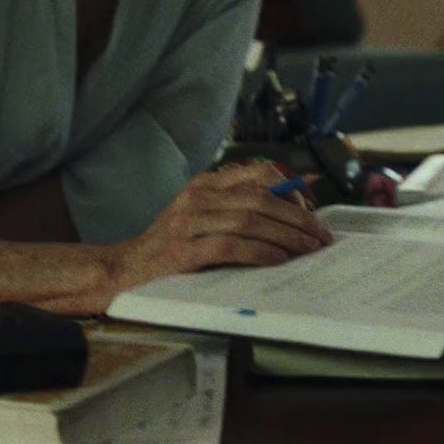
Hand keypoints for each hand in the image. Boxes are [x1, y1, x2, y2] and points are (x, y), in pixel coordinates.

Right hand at [96, 163, 334, 304]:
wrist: (123, 271)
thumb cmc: (171, 247)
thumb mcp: (203, 217)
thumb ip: (239, 209)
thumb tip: (294, 212)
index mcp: (205, 184)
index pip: (258, 173)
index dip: (291, 188)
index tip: (311, 208)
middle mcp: (197, 197)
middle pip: (261, 199)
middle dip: (297, 217)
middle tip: (320, 235)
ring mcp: (188, 222)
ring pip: (250, 220)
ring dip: (286, 236)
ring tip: (307, 249)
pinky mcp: (183, 251)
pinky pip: (231, 246)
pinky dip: (260, 251)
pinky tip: (278, 259)